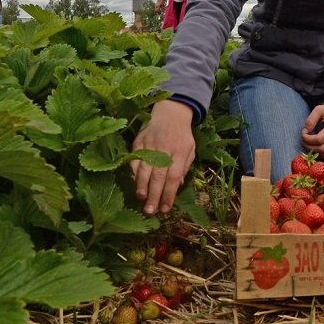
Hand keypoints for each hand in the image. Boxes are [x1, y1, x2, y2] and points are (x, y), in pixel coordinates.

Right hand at [130, 99, 195, 214]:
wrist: (170, 113)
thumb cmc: (182, 136)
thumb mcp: (190, 150)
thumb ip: (184, 168)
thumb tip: (176, 187)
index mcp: (180, 152)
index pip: (173, 178)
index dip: (169, 194)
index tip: (165, 209)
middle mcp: (165, 149)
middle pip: (158, 176)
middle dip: (154, 195)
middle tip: (150, 211)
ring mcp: (150, 145)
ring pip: (144, 169)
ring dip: (142, 186)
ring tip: (141, 199)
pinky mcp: (139, 142)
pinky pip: (134, 160)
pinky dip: (133, 173)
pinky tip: (134, 184)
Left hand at [301, 104, 323, 158]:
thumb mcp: (319, 109)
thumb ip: (311, 120)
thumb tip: (305, 132)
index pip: (319, 139)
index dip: (308, 138)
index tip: (304, 132)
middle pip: (321, 149)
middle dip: (309, 146)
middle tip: (303, 139)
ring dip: (313, 151)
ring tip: (308, 142)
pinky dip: (318, 153)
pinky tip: (314, 146)